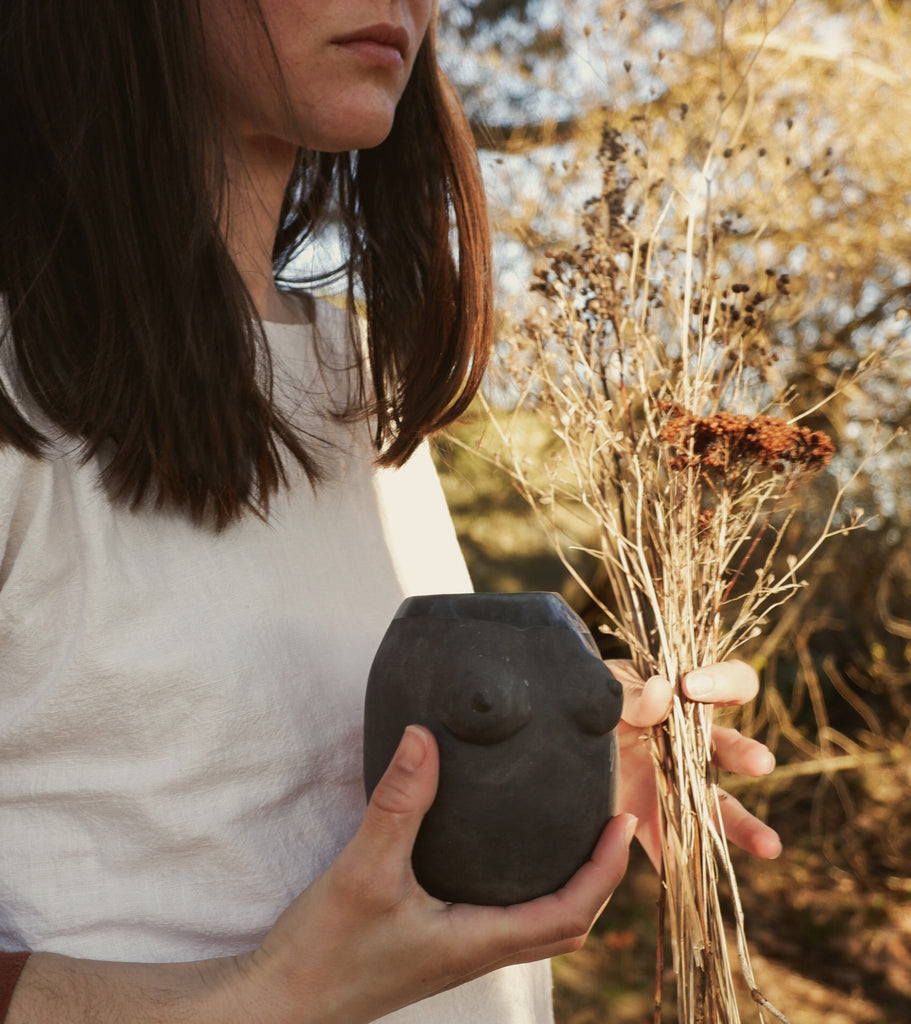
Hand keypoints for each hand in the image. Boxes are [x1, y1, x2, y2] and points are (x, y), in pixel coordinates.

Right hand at [238, 726, 638, 1023]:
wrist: (280, 1004)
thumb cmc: (323, 954)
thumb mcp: (364, 872)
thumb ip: (397, 804)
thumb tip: (424, 737)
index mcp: (476, 942)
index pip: (568, 913)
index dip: (604, 871)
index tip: (623, 823)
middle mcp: (475, 951)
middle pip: (564, 925)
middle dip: (597, 879)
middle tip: (608, 826)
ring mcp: (455, 951)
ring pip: (534, 925)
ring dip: (567, 885)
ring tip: (570, 834)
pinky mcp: (432, 943)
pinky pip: (499, 918)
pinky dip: (523, 887)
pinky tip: (498, 852)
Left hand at [607, 659, 781, 867]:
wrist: (563, 736)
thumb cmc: (599, 700)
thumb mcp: (610, 687)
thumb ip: (633, 693)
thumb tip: (663, 691)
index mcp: (689, 704)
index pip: (733, 685)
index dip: (724, 682)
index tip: (693, 687)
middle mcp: (692, 746)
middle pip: (732, 749)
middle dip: (746, 755)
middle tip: (760, 763)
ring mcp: (676, 785)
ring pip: (717, 807)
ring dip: (743, 826)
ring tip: (770, 846)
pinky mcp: (650, 817)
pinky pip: (669, 844)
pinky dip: (679, 861)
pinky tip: (694, 881)